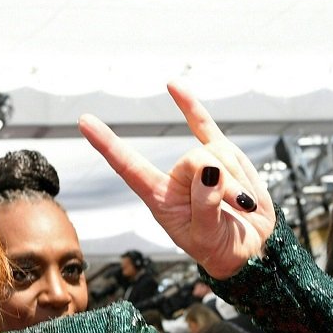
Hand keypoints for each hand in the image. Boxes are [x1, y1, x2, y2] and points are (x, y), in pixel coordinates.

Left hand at [79, 83, 275, 278]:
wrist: (248, 246)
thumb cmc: (221, 248)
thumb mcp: (208, 237)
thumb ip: (206, 206)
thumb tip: (210, 171)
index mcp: (159, 198)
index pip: (128, 166)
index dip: (107, 144)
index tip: (84, 121)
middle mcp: (173, 178)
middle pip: (192, 159)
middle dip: (221, 182)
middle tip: (240, 206)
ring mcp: (197, 164)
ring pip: (215, 153)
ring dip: (237, 180)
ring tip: (242, 205)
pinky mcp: (221, 155)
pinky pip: (203, 125)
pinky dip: (190, 105)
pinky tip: (172, 84)